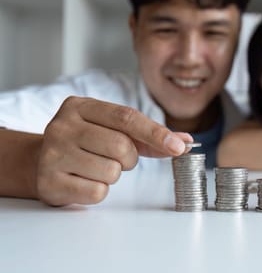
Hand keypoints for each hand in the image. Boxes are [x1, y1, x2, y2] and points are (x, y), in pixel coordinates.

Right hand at [36, 97, 192, 205]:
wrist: (39, 162)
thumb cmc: (85, 143)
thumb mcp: (112, 129)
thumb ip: (149, 135)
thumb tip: (185, 141)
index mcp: (80, 106)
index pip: (127, 117)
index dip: (156, 133)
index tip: (179, 147)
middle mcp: (62, 126)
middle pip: (122, 146)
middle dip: (130, 158)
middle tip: (117, 158)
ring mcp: (53, 154)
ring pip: (111, 172)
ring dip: (113, 174)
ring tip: (95, 167)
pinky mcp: (50, 182)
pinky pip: (97, 192)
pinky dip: (98, 190)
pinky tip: (83, 180)